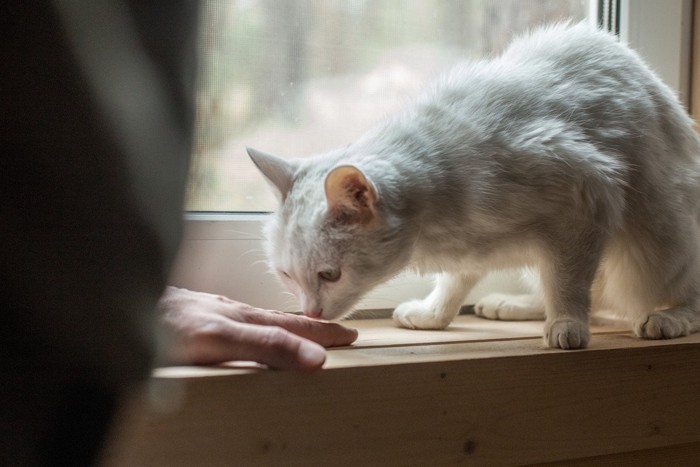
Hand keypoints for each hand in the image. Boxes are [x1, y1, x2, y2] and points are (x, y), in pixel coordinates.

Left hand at [157, 286, 357, 370]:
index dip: (322, 334)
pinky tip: (245, 331)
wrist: (118, 302)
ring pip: (258, 320)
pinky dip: (256, 327)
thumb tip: (313, 356)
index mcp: (243, 318)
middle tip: (339, 331)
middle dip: (312, 328)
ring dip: (286, 327)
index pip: (294, 328)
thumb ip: (263, 345)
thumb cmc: (162, 325)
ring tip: (302, 331)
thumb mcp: (219, 338)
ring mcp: (212, 313)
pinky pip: (237, 323)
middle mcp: (230, 312)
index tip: (349, 335)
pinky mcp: (194, 318)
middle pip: (280, 321)